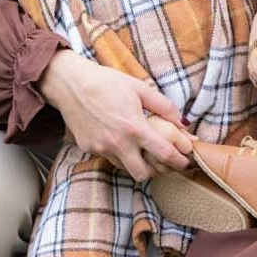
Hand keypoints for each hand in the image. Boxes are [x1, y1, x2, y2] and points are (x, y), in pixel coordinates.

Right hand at [39, 52, 190, 180]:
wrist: (70, 84)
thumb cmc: (107, 82)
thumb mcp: (140, 88)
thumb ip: (164, 107)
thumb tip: (183, 122)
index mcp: (134, 127)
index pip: (164, 154)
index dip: (179, 161)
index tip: (186, 161)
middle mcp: (118, 143)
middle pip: (144, 174)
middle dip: (157, 171)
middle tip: (164, 161)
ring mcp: (102, 148)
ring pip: (125, 169)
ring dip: (138, 163)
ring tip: (143, 150)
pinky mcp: (89, 149)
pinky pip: (110, 158)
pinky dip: (120, 154)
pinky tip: (121, 139)